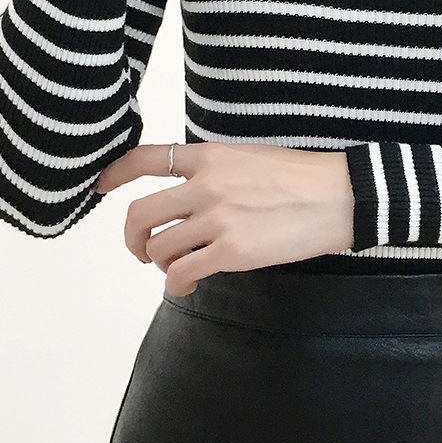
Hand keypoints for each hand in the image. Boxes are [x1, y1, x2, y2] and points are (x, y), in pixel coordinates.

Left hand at [95, 141, 355, 294]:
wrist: (341, 197)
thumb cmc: (304, 179)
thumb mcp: (251, 158)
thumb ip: (215, 172)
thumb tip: (189, 197)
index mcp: (209, 156)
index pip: (145, 159)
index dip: (113, 174)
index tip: (100, 186)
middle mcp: (206, 185)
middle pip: (140, 213)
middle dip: (132, 237)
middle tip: (141, 250)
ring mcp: (217, 219)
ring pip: (160, 248)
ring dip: (161, 263)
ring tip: (178, 268)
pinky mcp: (232, 251)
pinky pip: (183, 273)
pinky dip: (178, 284)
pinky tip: (188, 286)